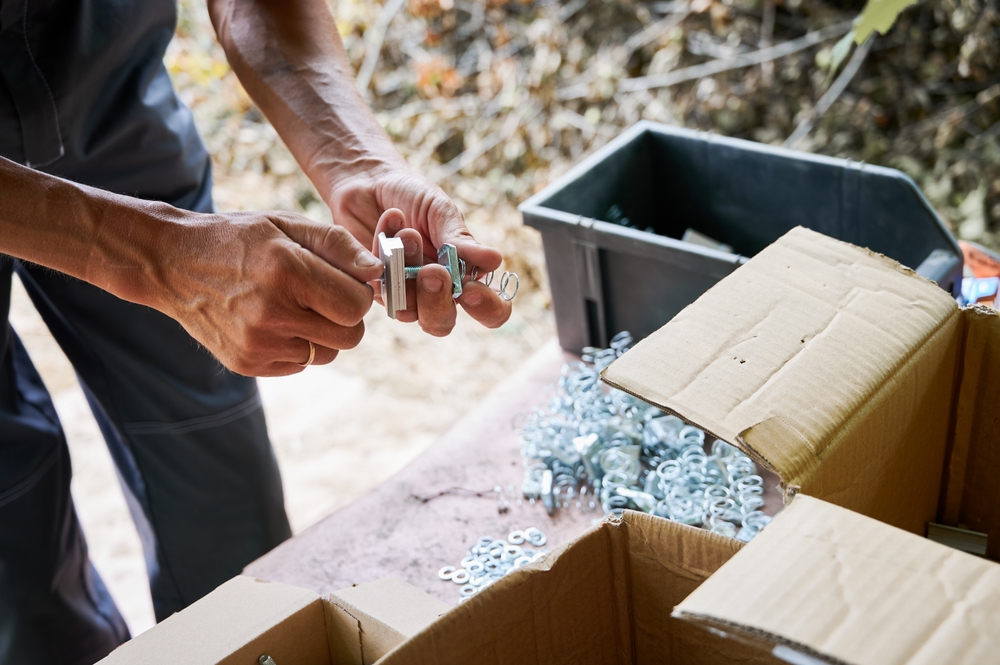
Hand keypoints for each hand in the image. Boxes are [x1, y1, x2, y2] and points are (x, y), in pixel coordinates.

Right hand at [155, 209, 383, 375]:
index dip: (358, 293)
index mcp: (287, 272)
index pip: (358, 305)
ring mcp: (258, 344)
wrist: (173, 263)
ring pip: (328, 353)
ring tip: (295, 306)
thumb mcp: (288, 225)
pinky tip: (274, 321)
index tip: (342, 281)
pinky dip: (298, 345)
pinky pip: (301, 364)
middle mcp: (272, 313)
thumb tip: (377, 272)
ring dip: (323, 333)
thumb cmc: (240, 239)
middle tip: (322, 295)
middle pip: (350, 336)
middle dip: (346, 316)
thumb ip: (338, 246)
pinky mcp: (248, 364)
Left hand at [326, 167, 512, 334]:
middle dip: (437, 301)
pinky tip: (390, 221)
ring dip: (408, 273)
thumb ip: (461, 240)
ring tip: (407, 232)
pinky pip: (380, 286)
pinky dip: (385, 253)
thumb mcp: (441, 211)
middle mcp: (436, 291)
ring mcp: (403, 292)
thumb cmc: (413, 196)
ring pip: (408, 312)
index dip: (486, 308)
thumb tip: (494, 261)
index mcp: (465, 275)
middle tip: (432, 271)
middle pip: (442, 323)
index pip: (490, 310)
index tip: (471, 289)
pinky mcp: (374, 287)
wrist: (370, 180)